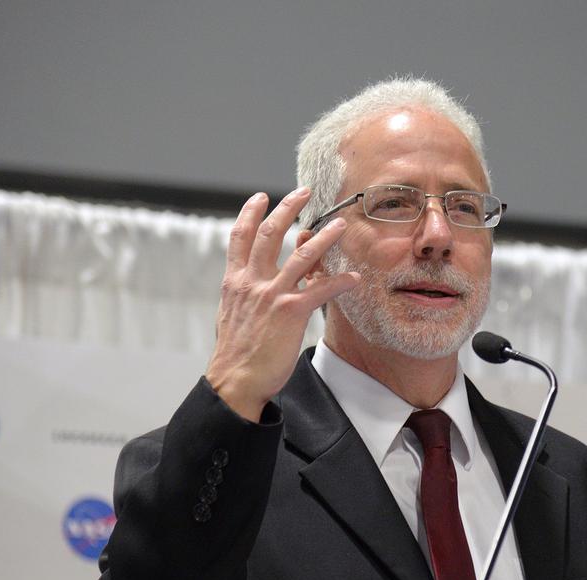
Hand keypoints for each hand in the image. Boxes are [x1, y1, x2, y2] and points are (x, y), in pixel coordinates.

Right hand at [205, 188, 360, 421]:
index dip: (250, 213)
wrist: (236, 379)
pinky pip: (322, 289)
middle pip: (270, 233)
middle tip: (303, 192)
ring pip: (302, 255)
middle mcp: (252, 282)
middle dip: (288, 209)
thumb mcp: (231, 315)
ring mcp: (272, 294)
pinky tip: (355, 278)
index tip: (261, 197)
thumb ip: (244, 295)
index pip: (240, 237)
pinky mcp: (292, 311)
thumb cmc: (236, 353)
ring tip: (340, 226)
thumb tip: (253, 287)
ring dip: (324, 237)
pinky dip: (340, 282)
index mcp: (235, 281)